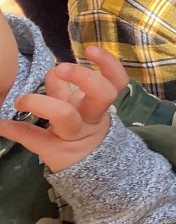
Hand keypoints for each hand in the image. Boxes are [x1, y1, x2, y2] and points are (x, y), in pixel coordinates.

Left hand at [0, 47, 129, 170]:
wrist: (95, 174)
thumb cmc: (83, 133)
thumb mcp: (79, 112)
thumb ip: (67, 91)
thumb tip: (52, 70)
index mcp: (101, 107)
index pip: (116, 83)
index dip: (108, 65)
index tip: (90, 50)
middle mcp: (92, 119)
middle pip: (102, 95)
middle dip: (83, 77)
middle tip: (61, 68)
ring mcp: (75, 136)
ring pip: (66, 116)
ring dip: (42, 103)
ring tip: (20, 100)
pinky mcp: (57, 152)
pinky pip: (36, 139)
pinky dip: (16, 129)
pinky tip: (1, 124)